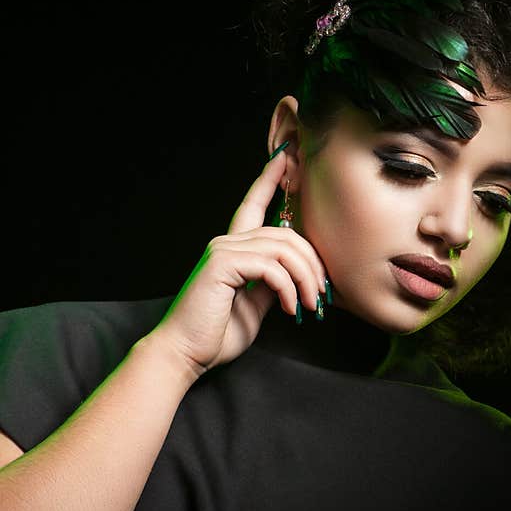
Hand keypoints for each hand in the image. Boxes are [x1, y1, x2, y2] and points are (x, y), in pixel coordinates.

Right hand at [149, 150, 326, 385]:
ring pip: (284, 249)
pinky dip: (288, 289)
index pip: (254, 204)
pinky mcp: (222, 264)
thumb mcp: (255, 303)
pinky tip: (290, 308)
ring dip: (306, 279)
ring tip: (312, 305)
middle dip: (313, 263)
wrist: (187, 354)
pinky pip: (272, 267)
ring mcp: (222, 250)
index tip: (287, 157)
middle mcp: (226, 242)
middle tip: (323, 294)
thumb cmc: (218, 333)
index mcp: (233, 248)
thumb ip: (273, 280)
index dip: (270, 179)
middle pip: (286, 233)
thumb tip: (298, 273)